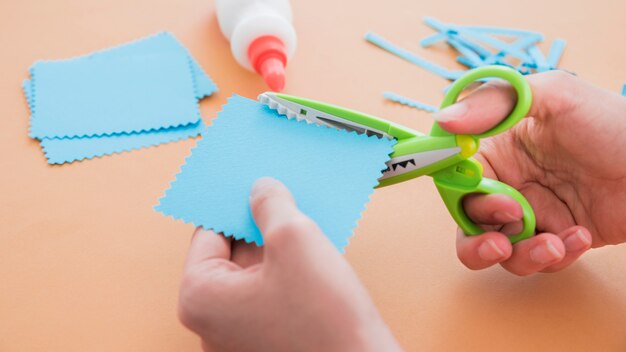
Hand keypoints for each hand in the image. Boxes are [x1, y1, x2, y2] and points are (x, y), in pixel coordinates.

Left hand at [178, 177, 401, 351]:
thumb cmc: (325, 321)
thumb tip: (261, 189)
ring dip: (278, 246)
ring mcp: (241, 335)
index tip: (252, 183)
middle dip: (259, 224)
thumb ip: (271, 204)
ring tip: (305, 221)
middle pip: (233, 253)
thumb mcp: (295, 238)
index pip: (208, 232)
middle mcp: (213, 322)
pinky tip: (314, 252)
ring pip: (256, 273)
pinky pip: (272, 293)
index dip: (234, 203)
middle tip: (284, 197)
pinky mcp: (269, 341)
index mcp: (201, 298)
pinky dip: (289, 270)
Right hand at [434, 71, 625, 275]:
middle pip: (468, 221)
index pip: (454, 174)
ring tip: (554, 244)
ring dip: (521, 255)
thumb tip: (442, 120)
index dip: (456, 190)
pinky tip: (581, 237)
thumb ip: (496, 102)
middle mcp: (509, 182)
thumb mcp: (557, 96)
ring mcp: (533, 212)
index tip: (476, 194)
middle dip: (480, 239)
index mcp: (498, 148)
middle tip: (502, 242)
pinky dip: (556, 256)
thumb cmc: (614, 124)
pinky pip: (538, 260)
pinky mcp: (557, 237)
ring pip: (498, 250)